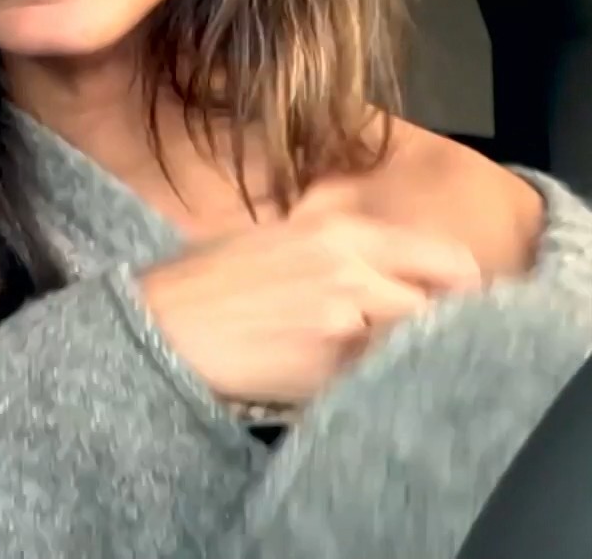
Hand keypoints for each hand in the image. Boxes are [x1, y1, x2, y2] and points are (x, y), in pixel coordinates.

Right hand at [136, 212, 482, 405]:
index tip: (456, 307)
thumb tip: (387, 274)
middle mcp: (354, 270)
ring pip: (414, 347)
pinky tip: (337, 385)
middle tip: (422, 347)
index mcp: (342, 232)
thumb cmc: (204, 283)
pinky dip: (368, 387)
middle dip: (440, 331)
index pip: (446, 258)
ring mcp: (345, 321)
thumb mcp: (274, 240)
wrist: (157, 325)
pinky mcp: (329, 369)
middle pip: (443, 307)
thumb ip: (336, 251)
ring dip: (403, 361)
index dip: (462, 289)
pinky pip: (374, 382)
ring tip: (372, 368)